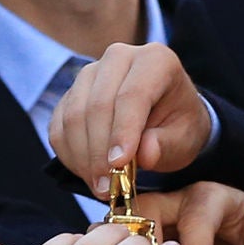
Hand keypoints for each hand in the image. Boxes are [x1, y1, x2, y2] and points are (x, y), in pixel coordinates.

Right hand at [48, 40, 216, 192]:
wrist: (165, 118)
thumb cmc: (178, 126)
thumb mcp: (184, 139)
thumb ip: (166, 145)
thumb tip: (145, 154)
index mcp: (156, 60)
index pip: (132, 95)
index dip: (123, 131)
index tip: (119, 165)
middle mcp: (119, 57)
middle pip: (98, 105)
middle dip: (100, 151)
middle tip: (108, 187)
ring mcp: (90, 73)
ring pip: (74, 116)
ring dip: (83, 157)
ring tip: (100, 187)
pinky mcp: (70, 94)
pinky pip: (59, 127)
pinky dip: (70, 155)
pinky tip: (88, 174)